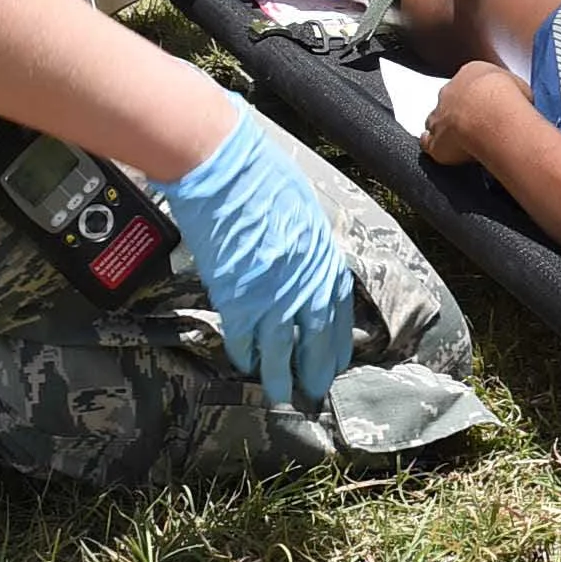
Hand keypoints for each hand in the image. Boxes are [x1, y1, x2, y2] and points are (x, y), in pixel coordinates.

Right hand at [155, 101, 354, 406]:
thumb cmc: (260, 174)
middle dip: (316, 367)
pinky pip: (244, 337)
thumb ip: (305, 242)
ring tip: (283, 395)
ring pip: (281, 347)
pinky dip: (245, 354)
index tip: (337, 361)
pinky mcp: (237, 297)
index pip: (337, 308)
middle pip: (315, 335)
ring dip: (281, 374)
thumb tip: (302, 260)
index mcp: (322, 254)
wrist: (222, 166)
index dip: (337, 339)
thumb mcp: (300, 207)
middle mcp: (303, 280)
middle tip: (315, 391)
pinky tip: (246, 366)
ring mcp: (271, 292)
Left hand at [422, 57, 528, 176]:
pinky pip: (427, 142)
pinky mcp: (435, 140)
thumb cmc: (509, 99)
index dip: (477, 95)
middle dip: (459, 110)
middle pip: (449, 99)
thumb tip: (521, 101)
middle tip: (475, 123)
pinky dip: (431, 144)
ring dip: (444, 127)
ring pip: (435, 120)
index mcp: (470, 73)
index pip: (469, 81)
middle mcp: (450, 91)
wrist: (493, 116)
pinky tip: (441, 149)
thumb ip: (514, 92)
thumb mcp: (520, 87)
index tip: (486, 104)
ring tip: (457, 137)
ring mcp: (439, 115)